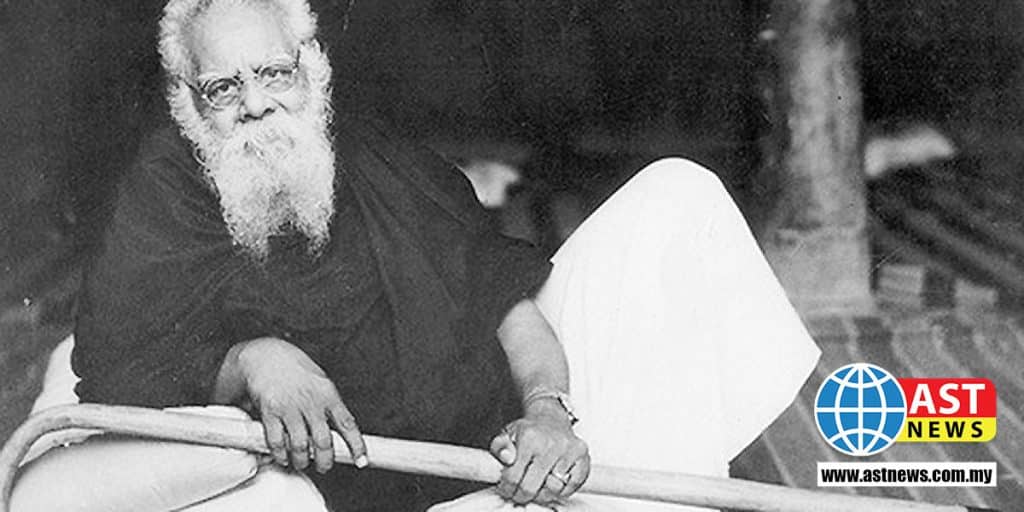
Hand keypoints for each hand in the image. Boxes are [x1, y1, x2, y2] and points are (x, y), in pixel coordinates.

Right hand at [236, 337, 366, 472]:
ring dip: (301, 460)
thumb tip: (340, 431)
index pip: (347, 424)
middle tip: (324, 467)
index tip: (362, 460)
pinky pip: (276, 441)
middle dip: (324, 461)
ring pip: (300, 446)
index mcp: (328, 394)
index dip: (357, 445)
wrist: (266, 356)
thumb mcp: (321, 382)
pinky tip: (283, 456)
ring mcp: (290, 407)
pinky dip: (280, 454)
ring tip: (302, 462)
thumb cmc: (296, 370)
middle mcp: (311, 402)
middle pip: (323, 441)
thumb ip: (329, 405)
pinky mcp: (270, 411)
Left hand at [489, 401, 589, 504]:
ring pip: (552, 489)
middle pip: (531, 487)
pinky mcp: (583, 457)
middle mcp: (551, 443)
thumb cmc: (528, 431)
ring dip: (542, 493)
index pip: (513, 477)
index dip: (506, 488)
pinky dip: (562, 490)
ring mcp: (569, 451)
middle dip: (521, 495)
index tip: (506, 489)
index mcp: (529, 437)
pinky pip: (572, 486)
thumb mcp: (507, 435)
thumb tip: (507, 459)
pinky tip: (553, 482)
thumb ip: (500, 448)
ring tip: (537, 485)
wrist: (550, 418)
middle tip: (519, 493)